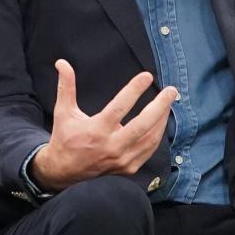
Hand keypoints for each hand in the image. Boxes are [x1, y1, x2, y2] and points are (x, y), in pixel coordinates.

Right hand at [31, 59, 177, 191]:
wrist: (64, 172)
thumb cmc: (65, 138)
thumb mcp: (63, 112)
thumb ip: (66, 87)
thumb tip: (62, 63)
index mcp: (96, 130)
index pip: (120, 107)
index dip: (134, 90)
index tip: (147, 76)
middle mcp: (112, 146)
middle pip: (143, 124)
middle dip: (161, 106)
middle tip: (172, 91)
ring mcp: (122, 159)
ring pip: (151, 138)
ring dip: (162, 119)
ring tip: (168, 103)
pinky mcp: (128, 167)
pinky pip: (149, 149)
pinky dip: (158, 135)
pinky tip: (161, 122)